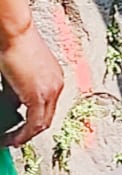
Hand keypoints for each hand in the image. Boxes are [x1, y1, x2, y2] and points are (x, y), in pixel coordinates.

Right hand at [0, 27, 63, 147]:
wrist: (15, 33)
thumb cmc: (15, 45)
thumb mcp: (20, 72)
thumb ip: (20, 89)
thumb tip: (14, 102)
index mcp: (54, 78)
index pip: (48, 107)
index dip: (34, 122)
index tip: (21, 130)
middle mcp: (57, 84)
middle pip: (47, 117)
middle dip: (30, 131)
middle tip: (15, 139)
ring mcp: (51, 89)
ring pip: (42, 122)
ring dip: (26, 135)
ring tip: (11, 141)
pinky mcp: (40, 94)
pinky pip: (35, 122)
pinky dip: (24, 133)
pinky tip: (12, 139)